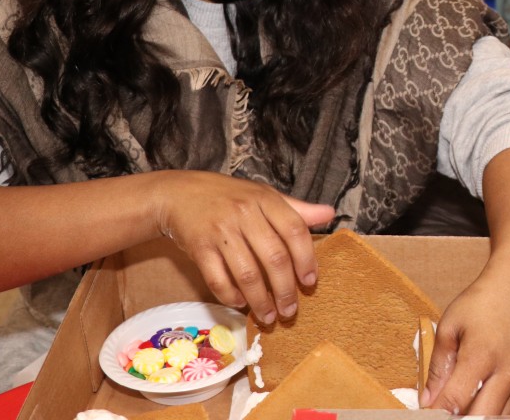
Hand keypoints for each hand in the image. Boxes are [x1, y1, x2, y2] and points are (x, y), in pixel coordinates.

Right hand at [148, 171, 334, 323]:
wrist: (179, 194)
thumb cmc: (229, 197)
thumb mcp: (264, 196)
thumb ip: (296, 209)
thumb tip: (329, 214)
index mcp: (265, 200)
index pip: (294, 231)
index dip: (306, 259)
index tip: (310, 282)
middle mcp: (244, 213)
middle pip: (274, 257)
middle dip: (285, 290)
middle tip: (290, 311)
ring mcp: (221, 231)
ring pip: (247, 273)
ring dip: (260, 300)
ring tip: (268, 316)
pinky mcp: (199, 247)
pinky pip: (217, 278)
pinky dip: (231, 296)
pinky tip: (240, 303)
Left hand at [421, 267, 509, 413]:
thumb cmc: (481, 303)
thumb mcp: (449, 326)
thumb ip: (438, 366)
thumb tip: (427, 400)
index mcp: (480, 356)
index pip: (454, 401)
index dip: (435, 414)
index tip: (425, 414)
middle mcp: (504, 374)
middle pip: (478, 418)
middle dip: (455, 419)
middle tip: (439, 413)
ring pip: (494, 419)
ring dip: (472, 417)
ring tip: (455, 409)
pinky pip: (505, 413)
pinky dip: (487, 414)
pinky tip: (473, 408)